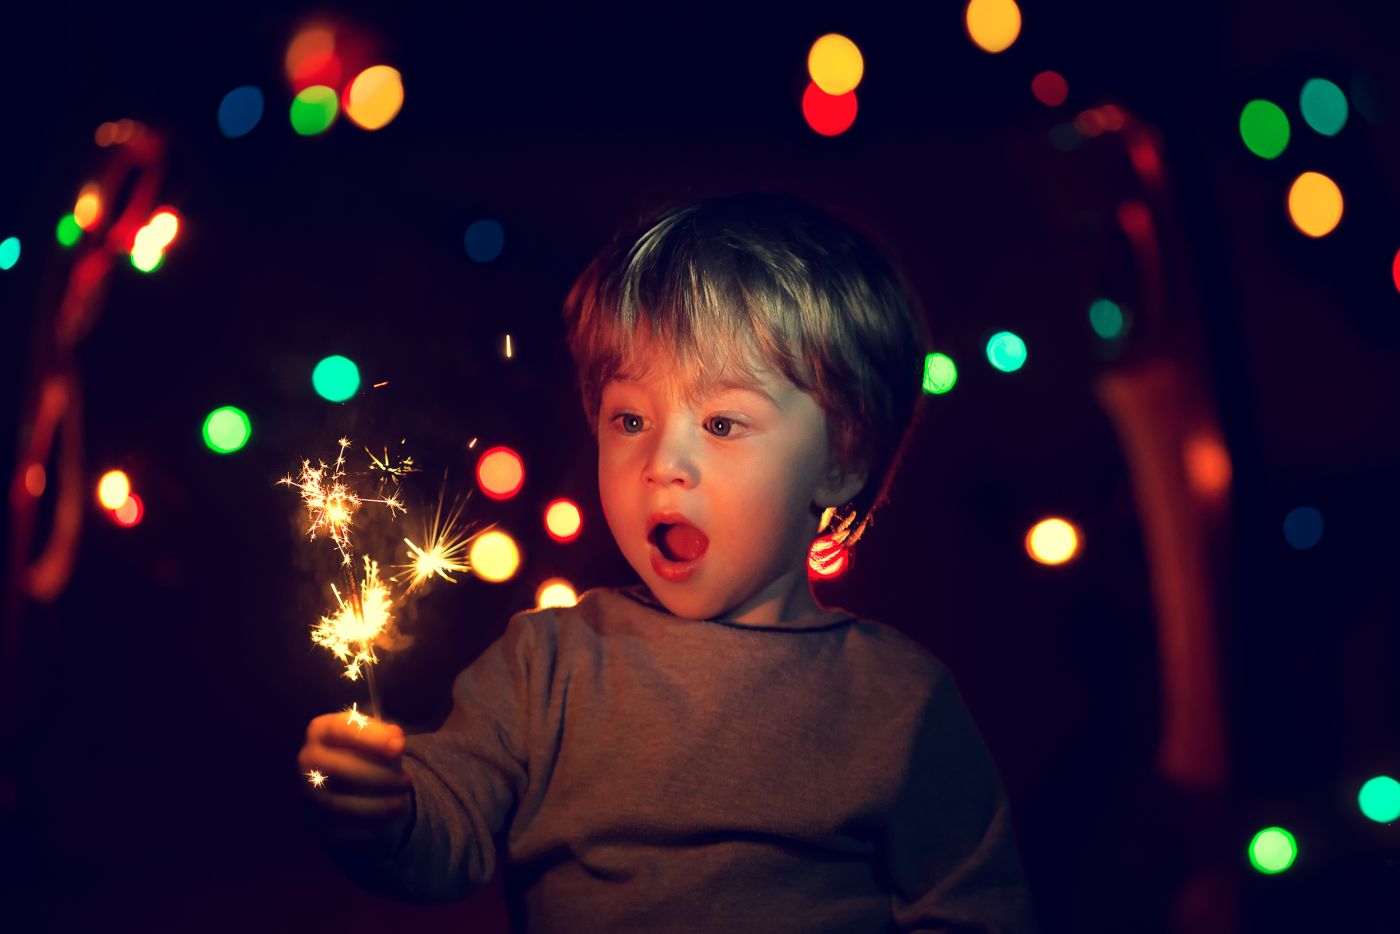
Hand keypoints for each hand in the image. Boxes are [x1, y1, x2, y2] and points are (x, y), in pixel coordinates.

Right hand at [299, 712, 414, 850]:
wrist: (347, 783)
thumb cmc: (365, 751)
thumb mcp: (376, 737)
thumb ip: (386, 736)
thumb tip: (396, 740)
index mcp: (321, 731)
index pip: (341, 729)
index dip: (371, 738)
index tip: (400, 746)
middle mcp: (308, 760)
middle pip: (339, 768)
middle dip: (379, 776)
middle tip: (407, 780)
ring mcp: (307, 792)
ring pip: (338, 803)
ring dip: (376, 806)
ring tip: (401, 802)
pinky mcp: (313, 822)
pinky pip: (337, 830)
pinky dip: (365, 829)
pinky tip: (386, 823)